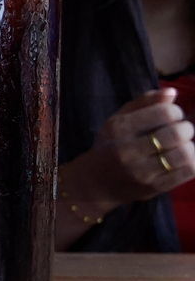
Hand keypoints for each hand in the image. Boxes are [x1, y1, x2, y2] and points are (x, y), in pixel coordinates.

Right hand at [73, 89, 194, 206]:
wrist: (95, 184)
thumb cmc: (111, 145)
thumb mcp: (118, 119)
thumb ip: (144, 102)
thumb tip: (171, 92)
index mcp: (119, 129)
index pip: (164, 113)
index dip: (175, 111)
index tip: (170, 116)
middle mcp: (128, 151)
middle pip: (177, 133)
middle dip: (186, 128)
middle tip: (180, 131)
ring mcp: (141, 172)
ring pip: (185, 154)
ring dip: (189, 146)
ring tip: (180, 146)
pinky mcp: (154, 188)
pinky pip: (189, 171)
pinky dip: (192, 161)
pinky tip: (181, 160)